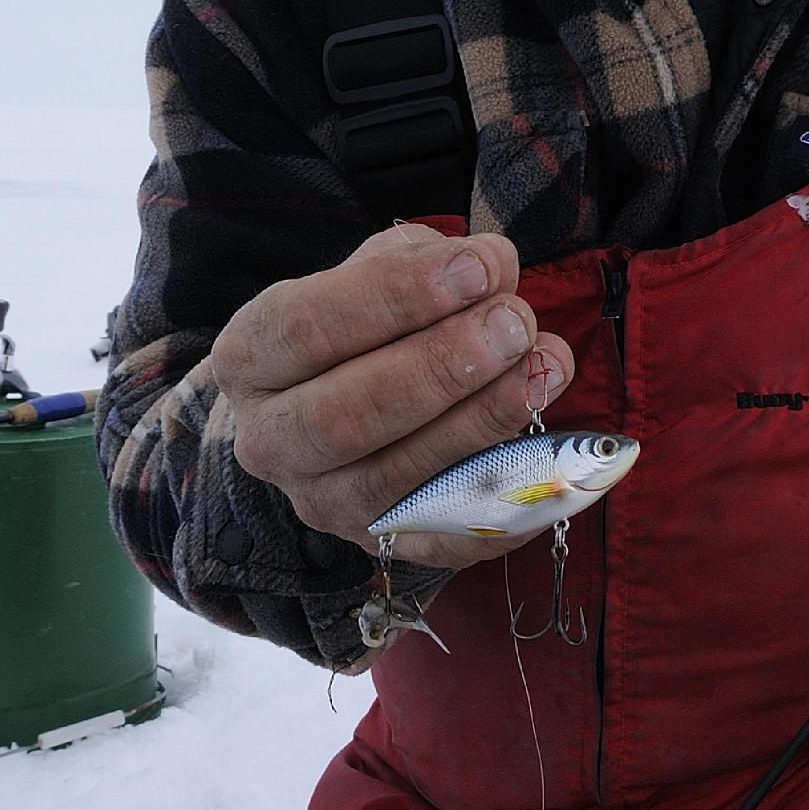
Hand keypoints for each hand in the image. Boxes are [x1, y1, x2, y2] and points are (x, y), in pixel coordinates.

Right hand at [209, 222, 575, 568]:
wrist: (326, 415)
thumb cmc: (358, 330)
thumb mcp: (373, 276)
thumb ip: (425, 263)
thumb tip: (493, 266)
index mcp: (251, 358)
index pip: (308, 327)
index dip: (398, 297)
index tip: (480, 269)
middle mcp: (270, 441)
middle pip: (346, 415)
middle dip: (440, 368)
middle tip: (516, 323)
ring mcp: (323, 503)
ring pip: (394, 479)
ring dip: (480, 423)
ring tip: (548, 369)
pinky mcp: (381, 546)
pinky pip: (445, 541)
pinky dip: (502, 507)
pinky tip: (557, 459)